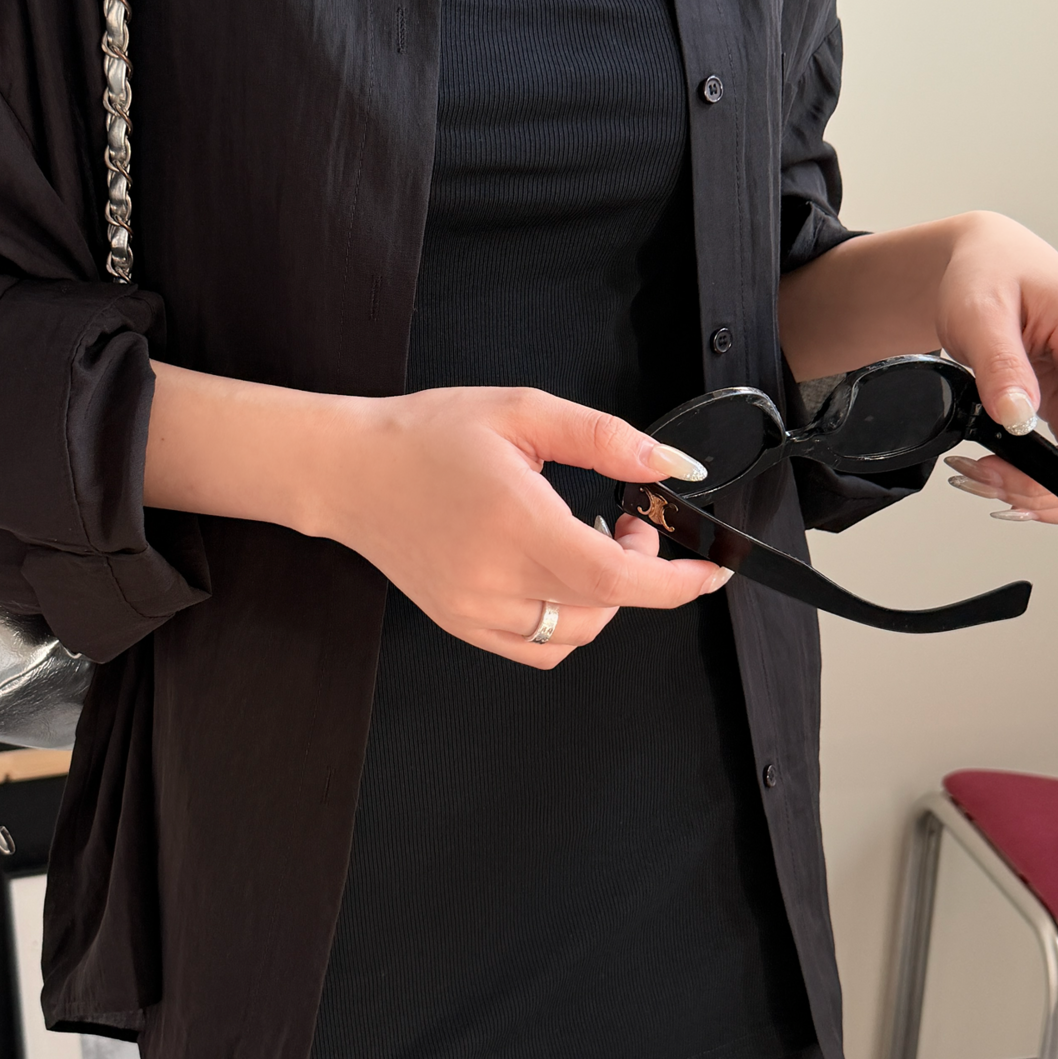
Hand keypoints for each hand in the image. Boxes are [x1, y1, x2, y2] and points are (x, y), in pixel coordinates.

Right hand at [322, 387, 729, 667]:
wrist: (349, 472)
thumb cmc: (426, 437)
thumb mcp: (522, 412)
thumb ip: (606, 438)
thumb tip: (673, 465)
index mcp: (515, 523)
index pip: (618, 580)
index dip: (676, 582)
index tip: (708, 569)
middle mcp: (495, 579)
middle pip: (606, 606)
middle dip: (642, 570)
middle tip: (626, 520)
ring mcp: (476, 611)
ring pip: (578, 633)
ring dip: (605, 596)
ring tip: (583, 541)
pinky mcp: (462, 625)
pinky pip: (541, 646)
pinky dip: (568, 621)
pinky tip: (554, 574)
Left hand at [933, 211, 1057, 524]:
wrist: (983, 263)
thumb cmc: (989, 272)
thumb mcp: (980, 312)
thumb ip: (1000, 365)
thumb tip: (1018, 416)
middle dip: (1045, 483)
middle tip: (984, 480)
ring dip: (1034, 485)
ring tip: (978, 475)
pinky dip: (1032, 475)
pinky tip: (995, 471)